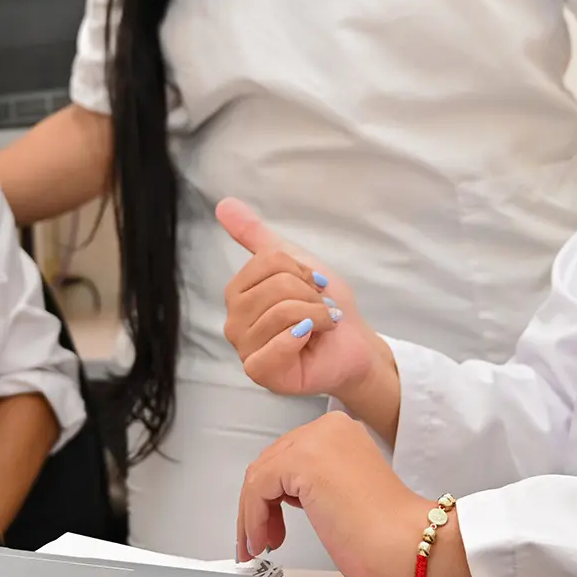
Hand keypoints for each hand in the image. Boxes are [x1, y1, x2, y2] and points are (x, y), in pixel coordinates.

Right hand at [218, 198, 385, 398]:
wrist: (353, 344)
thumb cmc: (323, 305)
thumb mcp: (294, 262)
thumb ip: (256, 236)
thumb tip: (223, 203)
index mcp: (238, 294)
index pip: (268, 261)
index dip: (301, 270)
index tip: (315, 286)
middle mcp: (234, 322)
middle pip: (276, 286)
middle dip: (311, 295)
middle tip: (321, 309)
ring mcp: (246, 350)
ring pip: (282, 312)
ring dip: (316, 315)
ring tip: (323, 324)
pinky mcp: (261, 373)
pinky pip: (277, 346)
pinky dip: (304, 336)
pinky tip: (311, 339)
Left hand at [237, 412, 477, 576]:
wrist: (406, 543)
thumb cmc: (386, 533)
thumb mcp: (339, 493)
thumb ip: (310, 484)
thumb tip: (279, 496)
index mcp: (340, 431)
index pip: (287, 456)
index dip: (270, 495)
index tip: (270, 524)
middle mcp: (328, 428)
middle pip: (270, 462)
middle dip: (258, 506)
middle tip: (260, 537)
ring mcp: (315, 440)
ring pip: (259, 475)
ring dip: (253, 514)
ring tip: (260, 542)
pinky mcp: (302, 460)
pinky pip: (257, 487)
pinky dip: (253, 517)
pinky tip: (264, 538)